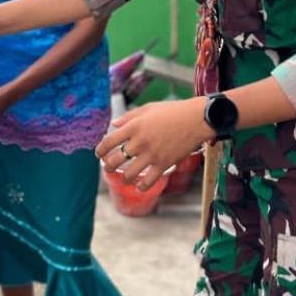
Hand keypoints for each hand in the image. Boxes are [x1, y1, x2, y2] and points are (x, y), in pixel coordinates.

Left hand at [95, 98, 209, 190]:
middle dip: (108, 166)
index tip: (99, 154)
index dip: (100, 150)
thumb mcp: (148, 108)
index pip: (109, 141)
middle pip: (115, 160)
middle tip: (108, 168)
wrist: (196, 119)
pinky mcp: (164, 163)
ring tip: (124, 177)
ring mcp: (152, 154)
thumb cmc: (173, 111)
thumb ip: (129, 117)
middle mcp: (140, 141)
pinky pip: (149, 181)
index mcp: (134, 126)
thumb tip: (114, 124)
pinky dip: (142, 186)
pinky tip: (140, 186)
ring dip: (123, 178)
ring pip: (129, 174)